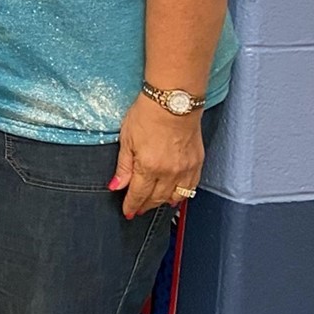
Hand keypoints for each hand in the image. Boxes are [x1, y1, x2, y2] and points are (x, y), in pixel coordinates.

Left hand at [111, 95, 204, 217]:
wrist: (173, 102)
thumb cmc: (147, 115)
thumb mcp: (127, 139)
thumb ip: (123, 167)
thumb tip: (116, 186)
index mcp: (148, 167)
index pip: (138, 194)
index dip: (131, 205)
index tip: (127, 212)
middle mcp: (169, 172)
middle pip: (156, 198)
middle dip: (145, 206)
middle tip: (138, 209)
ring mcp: (185, 169)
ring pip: (175, 196)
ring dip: (163, 202)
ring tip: (154, 204)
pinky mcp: (197, 163)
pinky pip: (191, 187)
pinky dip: (183, 194)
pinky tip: (176, 195)